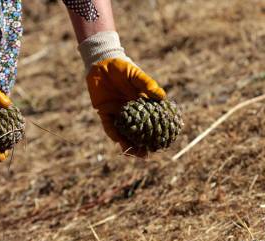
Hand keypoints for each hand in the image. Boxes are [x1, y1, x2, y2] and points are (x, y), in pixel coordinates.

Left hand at [79, 32, 165, 156]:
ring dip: (127, 143)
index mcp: (140, 103)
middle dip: (141, 143)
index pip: (149, 120)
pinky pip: (109, 125)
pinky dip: (113, 133)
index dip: (155, 131)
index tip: (162, 141)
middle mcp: (129, 111)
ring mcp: (116, 112)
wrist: (102, 63)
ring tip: (134, 153)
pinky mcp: (104, 112)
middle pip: (136, 130)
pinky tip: (119, 141)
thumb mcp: (136, 75)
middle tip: (147, 154)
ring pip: (123, 132)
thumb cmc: (122, 68)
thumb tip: (162, 97)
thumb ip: (147, 85)